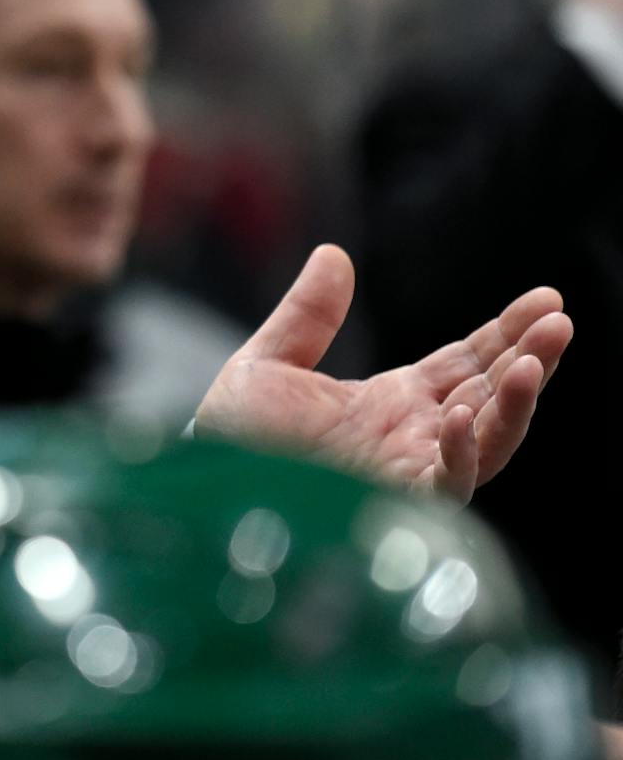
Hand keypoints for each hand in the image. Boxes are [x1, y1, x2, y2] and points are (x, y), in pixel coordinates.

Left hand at [195, 245, 572, 502]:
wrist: (200, 490)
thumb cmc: (232, 440)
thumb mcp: (267, 363)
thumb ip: (307, 315)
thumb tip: (332, 254)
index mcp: (393, 403)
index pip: (468, 364)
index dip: (508, 332)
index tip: (545, 299)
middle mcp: (412, 438)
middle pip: (490, 395)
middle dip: (530, 358)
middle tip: (559, 321)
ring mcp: (406, 472)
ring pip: (484, 441)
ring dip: (513, 403)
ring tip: (534, 361)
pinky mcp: (391, 504)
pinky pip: (441, 485)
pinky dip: (456, 454)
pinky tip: (459, 417)